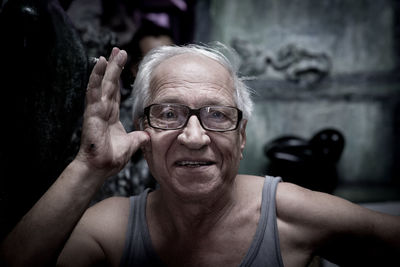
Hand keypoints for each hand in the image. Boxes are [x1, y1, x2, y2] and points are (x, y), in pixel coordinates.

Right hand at [76, 47, 149, 177]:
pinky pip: (94, 91)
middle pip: (109, 83)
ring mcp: (96, 110)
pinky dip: (96, 76)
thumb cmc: (111, 158)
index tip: (122, 63)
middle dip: (114, 67)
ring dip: (107, 67)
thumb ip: (138, 138)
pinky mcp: (92, 112)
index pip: (115, 91)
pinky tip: (100, 63)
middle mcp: (103, 109)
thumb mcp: (131, 145)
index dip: (118, 77)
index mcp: (110, 115)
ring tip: (112, 53)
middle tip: (119, 51)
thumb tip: (147, 136)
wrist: (100, 168)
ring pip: (102, 84)